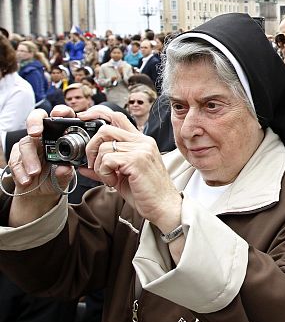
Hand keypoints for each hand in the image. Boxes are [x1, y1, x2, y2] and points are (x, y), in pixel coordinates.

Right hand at [6, 107, 77, 220]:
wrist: (43, 192)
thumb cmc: (57, 178)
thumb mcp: (65, 177)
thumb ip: (66, 172)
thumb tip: (64, 168)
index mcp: (61, 136)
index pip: (62, 117)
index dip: (62, 111)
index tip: (59, 114)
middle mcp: (45, 136)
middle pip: (38, 119)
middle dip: (35, 122)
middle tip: (36, 133)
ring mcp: (30, 144)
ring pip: (26, 143)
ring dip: (29, 158)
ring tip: (35, 173)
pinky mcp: (17, 155)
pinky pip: (15, 159)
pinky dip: (20, 170)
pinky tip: (26, 179)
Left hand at [81, 106, 181, 232]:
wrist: (164, 207)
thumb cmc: (146, 193)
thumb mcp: (121, 177)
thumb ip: (104, 168)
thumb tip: (82, 166)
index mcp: (141, 141)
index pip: (117, 117)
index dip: (98, 114)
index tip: (84, 118)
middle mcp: (142, 141)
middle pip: (106, 129)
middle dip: (91, 147)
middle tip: (94, 165)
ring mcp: (141, 149)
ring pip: (104, 147)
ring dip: (99, 166)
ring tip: (110, 178)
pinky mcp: (137, 160)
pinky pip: (107, 160)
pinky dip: (104, 173)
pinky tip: (114, 181)